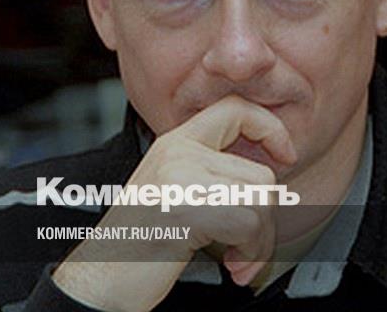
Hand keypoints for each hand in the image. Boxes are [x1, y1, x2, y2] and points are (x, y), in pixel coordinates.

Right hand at [51, 96, 296, 310]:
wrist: (101, 279)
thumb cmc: (140, 245)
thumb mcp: (178, 195)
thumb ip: (214, 176)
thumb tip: (273, 178)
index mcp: (175, 143)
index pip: (235, 108)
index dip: (270, 127)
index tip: (285, 156)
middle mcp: (177, 152)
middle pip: (261, 173)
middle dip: (267, 219)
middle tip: (250, 247)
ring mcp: (179, 176)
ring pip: (262, 199)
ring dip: (261, 241)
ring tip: (239, 257)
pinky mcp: (185, 206)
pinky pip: (250, 224)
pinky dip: (252, 252)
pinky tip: (233, 265)